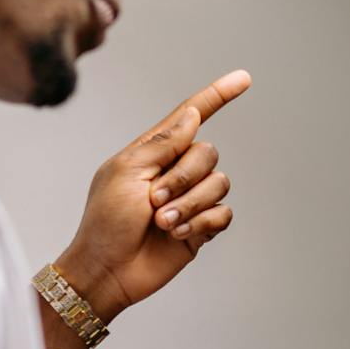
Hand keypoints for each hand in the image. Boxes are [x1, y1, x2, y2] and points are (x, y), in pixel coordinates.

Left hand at [54, 71, 250, 319]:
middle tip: (154, 202)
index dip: (218, 96)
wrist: (107, 270)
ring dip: (191, 204)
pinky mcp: (201, 227)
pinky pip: (224, 213)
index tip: (244, 79)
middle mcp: (176, 171)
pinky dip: (202, 222)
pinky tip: (179, 234)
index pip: (192, 115)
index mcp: (155, 151)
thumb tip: (193, 114)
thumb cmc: (105, 221)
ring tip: (163, 223)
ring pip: (219, 183)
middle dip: (184, 177)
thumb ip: (162, 142)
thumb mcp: (126, 171)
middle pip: (208, 152)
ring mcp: (191, 199)